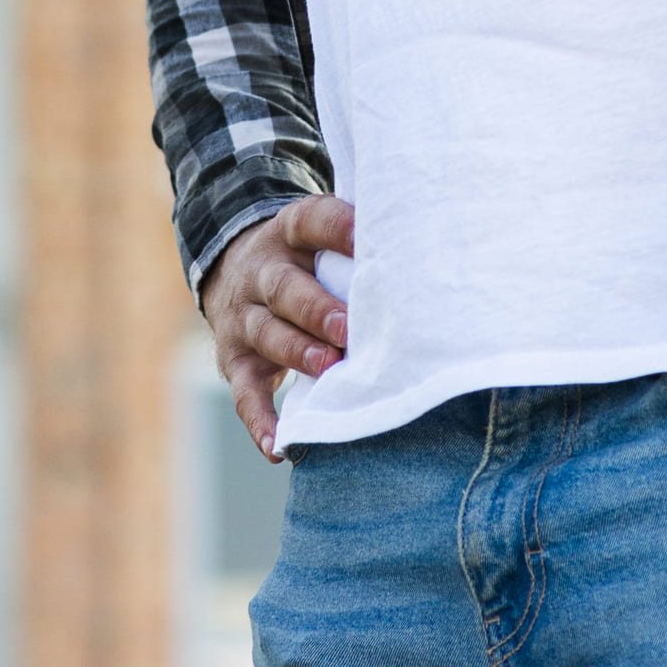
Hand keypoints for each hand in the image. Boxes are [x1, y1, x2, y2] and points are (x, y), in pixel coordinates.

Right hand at [200, 194, 355, 461]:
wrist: (235, 272)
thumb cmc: (308, 261)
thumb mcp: (320, 238)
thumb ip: (359, 245)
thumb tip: (431, 249)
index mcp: (290, 234)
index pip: (310, 221)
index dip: (336, 228)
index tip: (366, 239)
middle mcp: (261, 272)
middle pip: (283, 287)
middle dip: (315, 309)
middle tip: (348, 330)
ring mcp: (243, 317)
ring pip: (266, 333)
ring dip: (296, 352)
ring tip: (327, 369)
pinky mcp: (235, 360)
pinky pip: (244, 392)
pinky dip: (260, 420)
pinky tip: (279, 445)